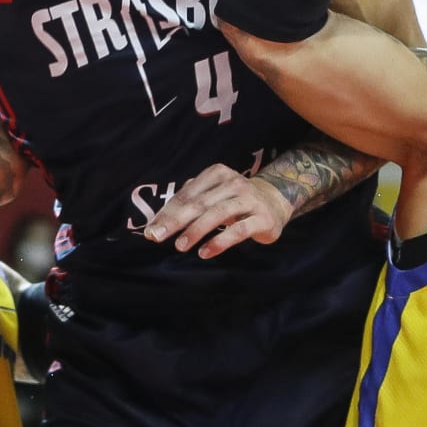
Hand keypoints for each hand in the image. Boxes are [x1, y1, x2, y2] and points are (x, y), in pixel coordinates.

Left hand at [144, 164, 290, 258]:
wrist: (275, 202)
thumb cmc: (234, 200)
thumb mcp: (212, 196)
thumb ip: (188, 204)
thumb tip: (156, 223)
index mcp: (218, 174)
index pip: (187, 194)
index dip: (167, 212)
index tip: (151, 230)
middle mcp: (234, 183)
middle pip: (200, 203)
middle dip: (176, 221)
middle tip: (157, 236)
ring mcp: (250, 200)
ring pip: (219, 214)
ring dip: (196, 230)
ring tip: (180, 246)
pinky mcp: (262, 219)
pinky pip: (239, 230)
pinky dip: (220, 242)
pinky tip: (205, 252)